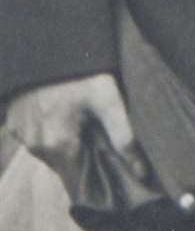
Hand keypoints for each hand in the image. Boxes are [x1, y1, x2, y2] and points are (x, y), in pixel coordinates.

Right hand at [5, 73, 148, 198]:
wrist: (47, 43)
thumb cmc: (79, 71)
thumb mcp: (107, 98)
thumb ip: (123, 137)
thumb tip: (142, 172)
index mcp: (58, 147)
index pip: (78, 187)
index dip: (99, 185)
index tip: (116, 180)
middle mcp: (37, 147)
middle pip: (67, 168)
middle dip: (88, 161)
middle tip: (107, 142)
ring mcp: (24, 135)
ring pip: (54, 153)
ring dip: (71, 144)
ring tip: (89, 124)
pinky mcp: (17, 123)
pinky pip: (41, 137)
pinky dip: (56, 131)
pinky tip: (69, 113)